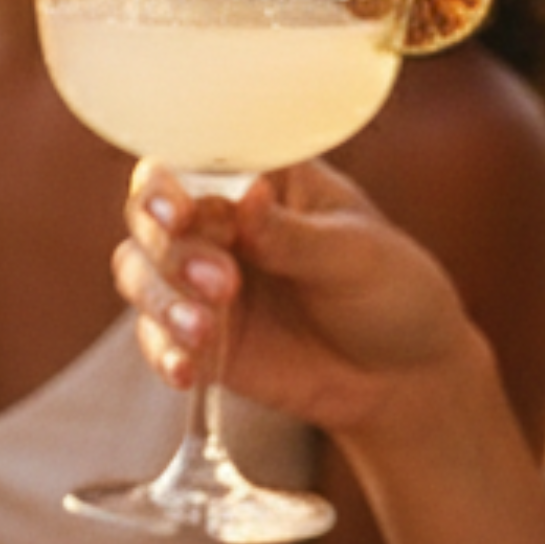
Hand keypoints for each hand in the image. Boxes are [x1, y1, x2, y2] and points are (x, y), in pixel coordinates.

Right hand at [115, 158, 478, 437]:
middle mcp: (219, 223)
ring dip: (161, 301)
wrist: (405, 377)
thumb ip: (293, 234)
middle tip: (222, 284)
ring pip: (138, 274)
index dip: (169, 187)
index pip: (191, 167)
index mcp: (259, 181)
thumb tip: (246, 195)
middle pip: (148, 218)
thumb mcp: (356, 256)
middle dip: (171, 251)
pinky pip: (155, 338)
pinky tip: (188, 371)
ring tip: (203, 332)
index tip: (181, 215)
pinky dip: (163, 352)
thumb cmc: (392, 292)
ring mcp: (200, 281)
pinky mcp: (197, 337)